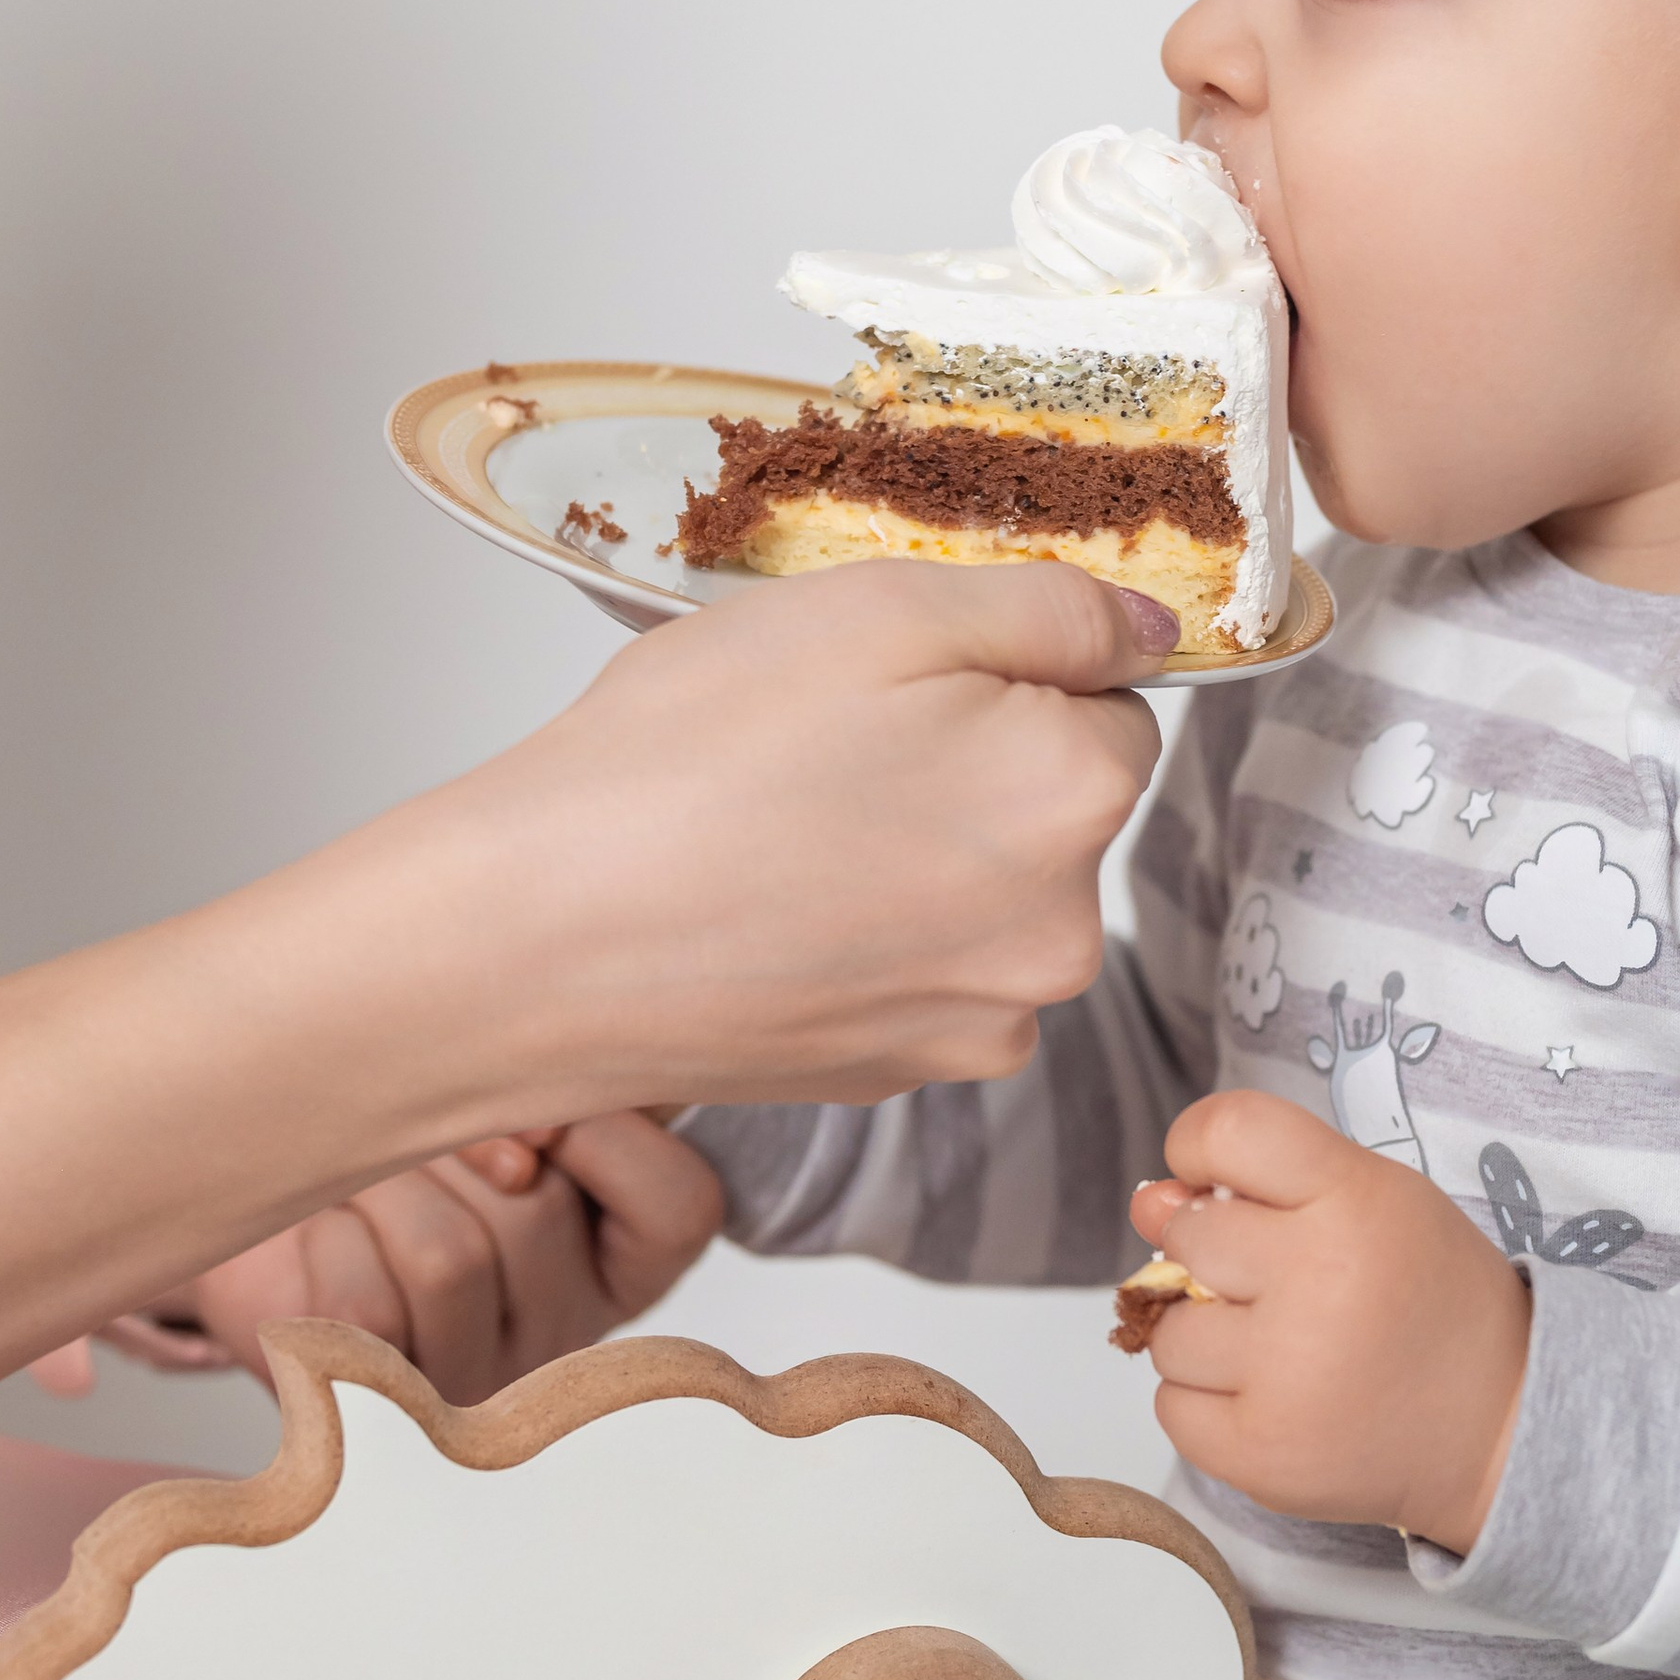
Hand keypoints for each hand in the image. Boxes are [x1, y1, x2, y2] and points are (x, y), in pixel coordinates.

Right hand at [0, 557, 1167, 1468]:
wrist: (527, 944)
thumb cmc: (681, 764)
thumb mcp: (880, 609)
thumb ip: (1050, 608)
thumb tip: (1151, 631)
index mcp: (1076, 798)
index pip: (1113, 704)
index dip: (1004, 672)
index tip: (899, 681)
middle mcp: (1061, 932)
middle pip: (1054, 804)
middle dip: (968, 762)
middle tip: (818, 744)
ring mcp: (978, 1020)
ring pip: (983, 889)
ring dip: (914, 848)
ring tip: (777, 822)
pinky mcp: (896, 1072)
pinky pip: (917, 965)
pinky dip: (862, 927)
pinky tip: (763, 897)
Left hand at [140, 1111, 726, 1405]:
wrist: (263, 1201)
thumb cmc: (391, 1139)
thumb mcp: (488, 1095)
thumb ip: (540, 1088)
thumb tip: (530, 1138)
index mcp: (617, 1257)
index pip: (682, 1206)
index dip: (611, 1137)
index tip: (535, 1108)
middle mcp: (562, 1332)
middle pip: (539, 1214)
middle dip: (451, 1142)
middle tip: (406, 1131)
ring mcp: (475, 1379)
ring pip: (450, 1258)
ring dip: (383, 1185)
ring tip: (357, 1179)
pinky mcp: (379, 1398)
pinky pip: (369, 1304)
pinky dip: (327, 1241)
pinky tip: (323, 1238)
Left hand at [1127, 1094, 1530, 1552]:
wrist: (1499, 1427)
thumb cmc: (1428, 1300)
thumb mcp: (1377, 1203)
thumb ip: (1264, 1181)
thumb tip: (1147, 1200)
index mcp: (1355, 1200)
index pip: (1228, 1130)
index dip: (1198, 1146)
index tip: (1213, 1178)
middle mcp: (1318, 1282)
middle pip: (1184, 1237)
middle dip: (1209, 1255)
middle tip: (1274, 1282)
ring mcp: (1286, 1377)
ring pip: (1167, 1332)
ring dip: (1205, 1337)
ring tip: (1281, 1349)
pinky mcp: (1261, 1457)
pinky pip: (1171, 1407)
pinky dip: (1207, 1402)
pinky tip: (1272, 1398)